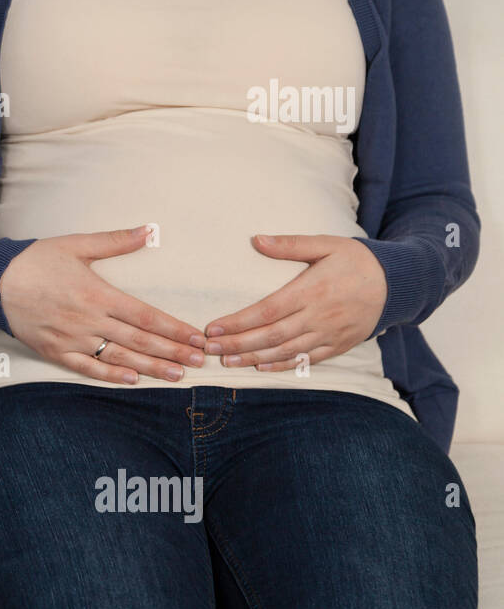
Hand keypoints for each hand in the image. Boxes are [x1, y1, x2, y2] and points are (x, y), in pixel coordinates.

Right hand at [0, 226, 207, 383]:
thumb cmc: (36, 260)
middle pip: (139, 340)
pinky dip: (110, 375)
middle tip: (199, 361)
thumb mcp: (76, 244)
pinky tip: (132, 379)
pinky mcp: (55, 351)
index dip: (174, 329)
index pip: (145, 316)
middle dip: (172, 351)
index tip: (196, 337)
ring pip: (118, 357)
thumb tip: (148, 230)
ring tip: (176, 375)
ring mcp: (72, 338)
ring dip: (150, 367)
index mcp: (97, 293)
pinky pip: (87, 368)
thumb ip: (115, 241)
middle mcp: (88, 320)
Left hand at [203, 234, 386, 370]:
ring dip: (254, 359)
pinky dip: (282, 366)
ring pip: (286, 352)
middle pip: (271, 336)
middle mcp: (319, 316)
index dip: (238, 322)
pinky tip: (260, 368)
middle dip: (238, 345)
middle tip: (210, 349)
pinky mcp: (339, 345)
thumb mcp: (326, 244)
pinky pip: (307, 360)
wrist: (398, 282)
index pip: (267, 311)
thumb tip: (256, 239)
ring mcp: (329, 334)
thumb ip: (290, 245)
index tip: (213, 328)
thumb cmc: (356, 260)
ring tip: (228, 362)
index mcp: (312, 290)